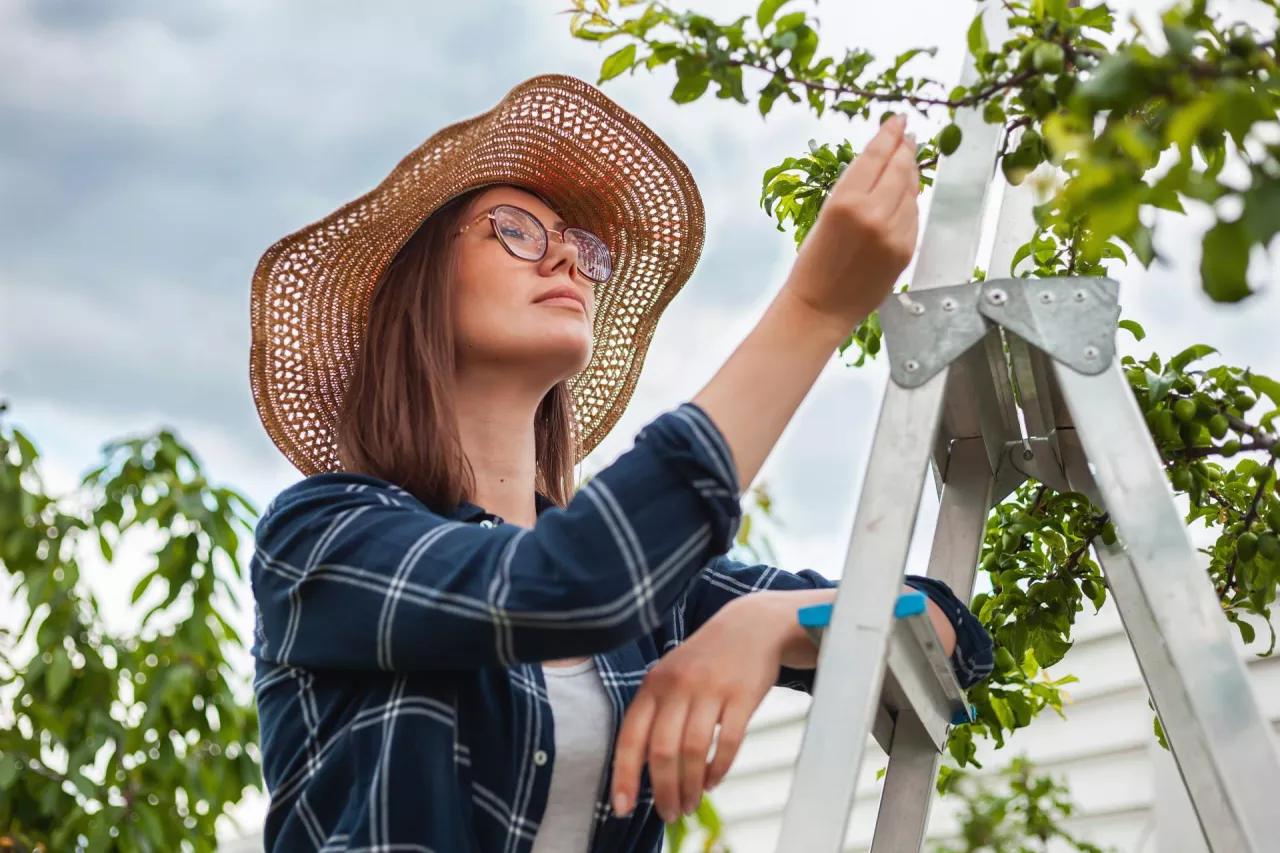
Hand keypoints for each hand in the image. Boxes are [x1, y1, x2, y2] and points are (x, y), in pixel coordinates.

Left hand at [609, 595, 783, 823]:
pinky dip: (719, 768)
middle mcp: (677, 685)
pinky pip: (728, 742)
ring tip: (691, 803)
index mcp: (653, 684)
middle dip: (663, 790)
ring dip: (691, 785)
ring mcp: (711, 688)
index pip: (630, 737)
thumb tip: (639, 766)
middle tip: (669, 814)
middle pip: (662, 750)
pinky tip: (713, 781)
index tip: (622, 807)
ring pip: (693, 751)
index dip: (623, 775)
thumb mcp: (670, 677)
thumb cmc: (704, 660)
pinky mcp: (742, 695)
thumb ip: (654, 714)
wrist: (750, 625)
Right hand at [783, 113, 920, 329]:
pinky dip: (910, 206)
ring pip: (911, 192)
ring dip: (909, 178)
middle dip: (906, 150)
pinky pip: (914, 218)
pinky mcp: (905, 251)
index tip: (899, 120)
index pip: (876, 155)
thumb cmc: (814, 263)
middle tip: (909, 138)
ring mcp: (893, 233)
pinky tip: (901, 203)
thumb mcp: (826, 215)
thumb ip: (856, 188)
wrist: (820, 308)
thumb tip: (887, 161)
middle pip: (900, 168)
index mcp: (845, 201)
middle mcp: (872, 214)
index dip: (890, 133)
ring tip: (904, 169)